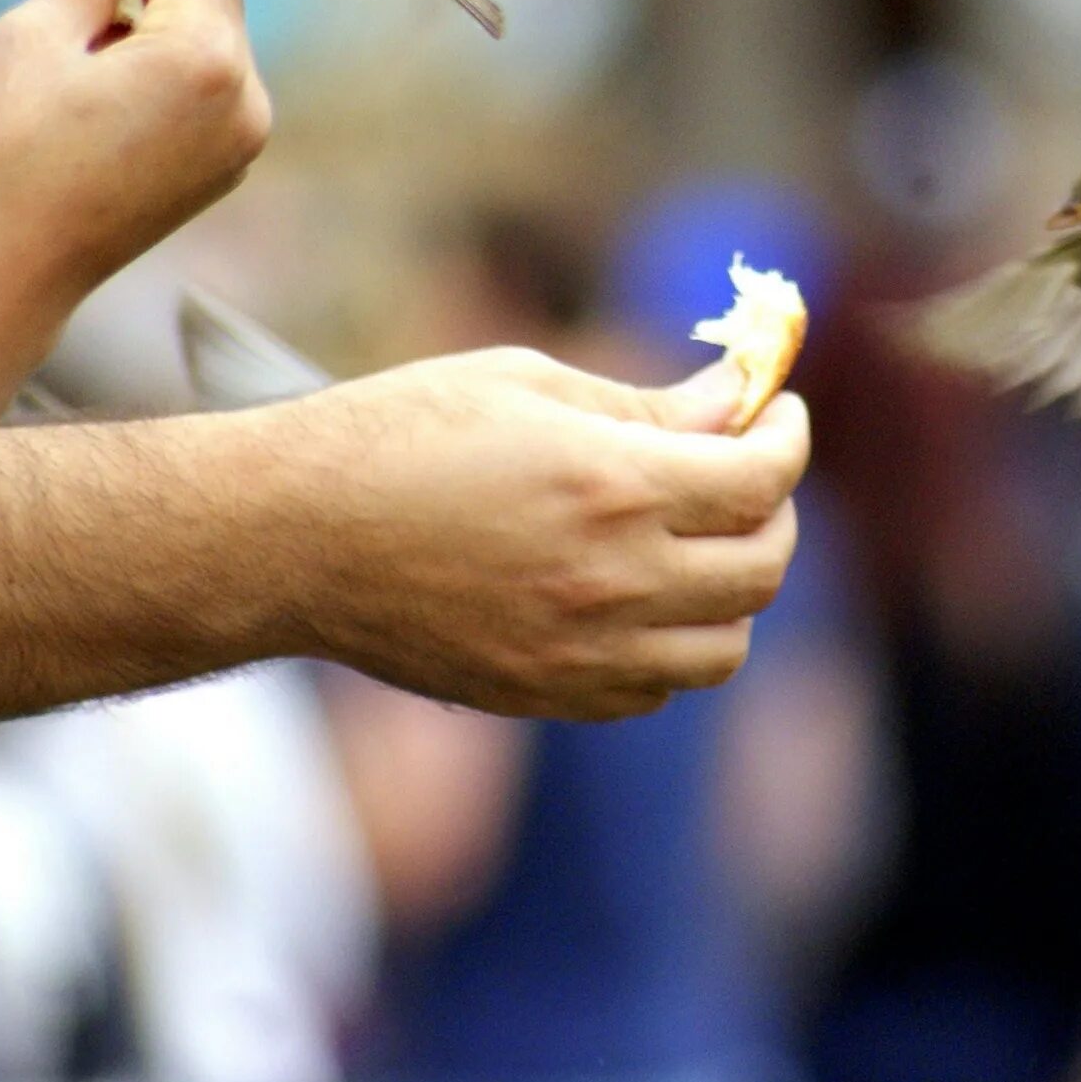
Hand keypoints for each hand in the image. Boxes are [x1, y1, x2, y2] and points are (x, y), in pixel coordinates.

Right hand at [0, 0, 270, 327]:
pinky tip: (118, 46)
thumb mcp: (33, 38)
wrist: (13, 271)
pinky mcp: (223, 169)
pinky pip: (211, 88)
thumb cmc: (12, 152)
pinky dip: (175, 57)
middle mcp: (246, 98)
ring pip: (216, 41)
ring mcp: (242, 141)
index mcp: (206, 58)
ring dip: (168, 7)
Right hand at [265, 348, 808, 720]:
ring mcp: (581, 652)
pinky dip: (672, 647)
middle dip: (776, 510)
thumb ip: (643, 406)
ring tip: (699, 541)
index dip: (789, 436)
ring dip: (735, 591)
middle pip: (764, 567)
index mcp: (614, 485)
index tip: (779, 411)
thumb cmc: (398, 434)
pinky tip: (638, 597)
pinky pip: (654, 690)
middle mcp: (614, 579)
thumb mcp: (526, 385)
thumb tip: (733, 403)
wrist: (291, 537)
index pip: (763, 477)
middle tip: (749, 472)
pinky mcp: (543, 695)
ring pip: (724, 646)